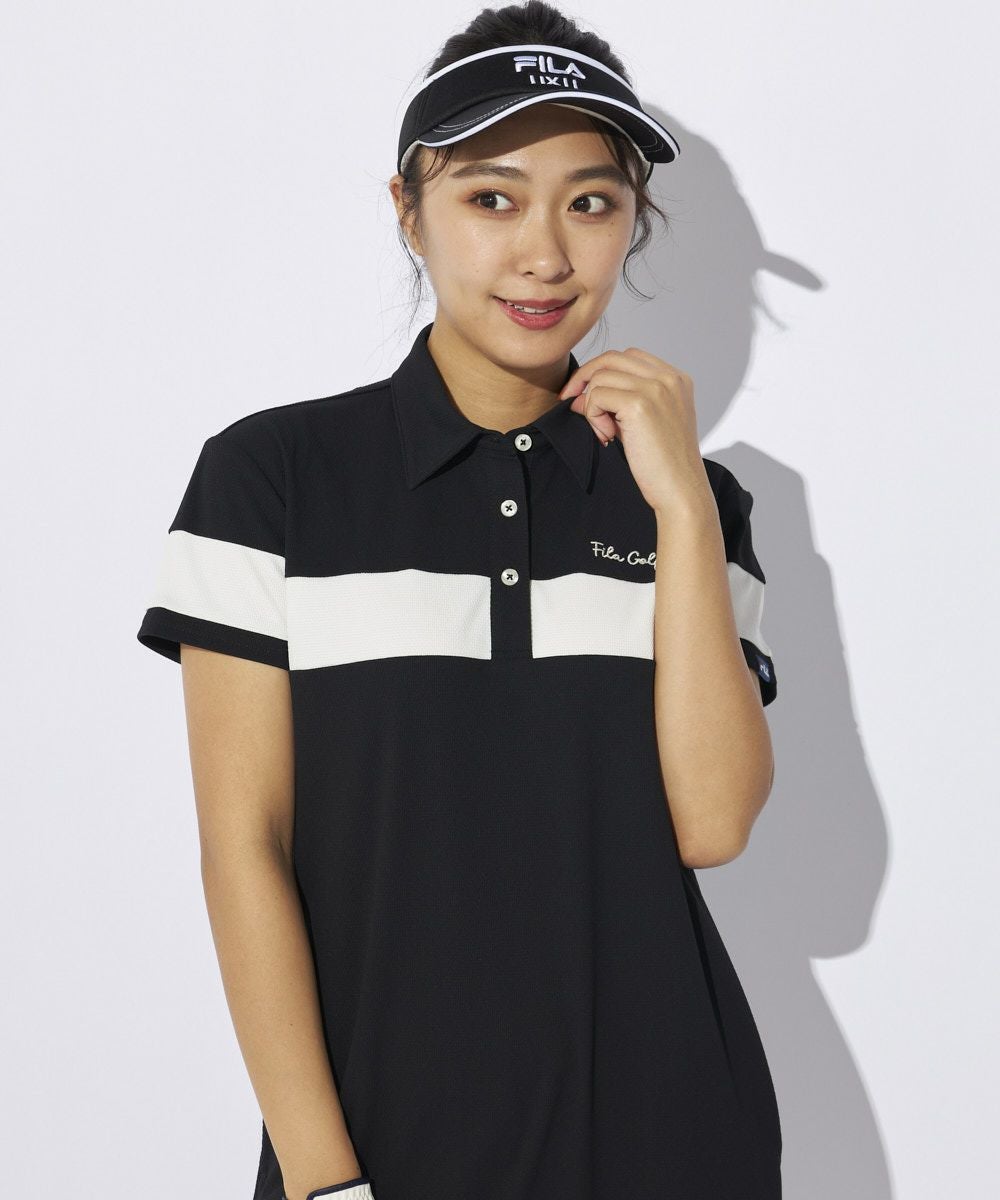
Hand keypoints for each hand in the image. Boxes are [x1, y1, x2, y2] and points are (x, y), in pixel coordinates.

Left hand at [559, 347, 710, 515]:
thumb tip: (577, 394)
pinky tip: (607, 437)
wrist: (680, 491)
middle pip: (611, 358)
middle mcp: (669, 377)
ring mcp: (656, 388)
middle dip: (584, 378)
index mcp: (676, 378)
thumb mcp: (642, 423)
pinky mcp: (640, 404)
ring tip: (605, 433)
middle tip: (572, 405)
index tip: (585, 396)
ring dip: (592, 405)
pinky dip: (593, 416)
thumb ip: (616, 402)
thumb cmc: (663, 464)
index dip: (601, 372)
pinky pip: (597, 395)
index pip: (628, 356)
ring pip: (601, 377)